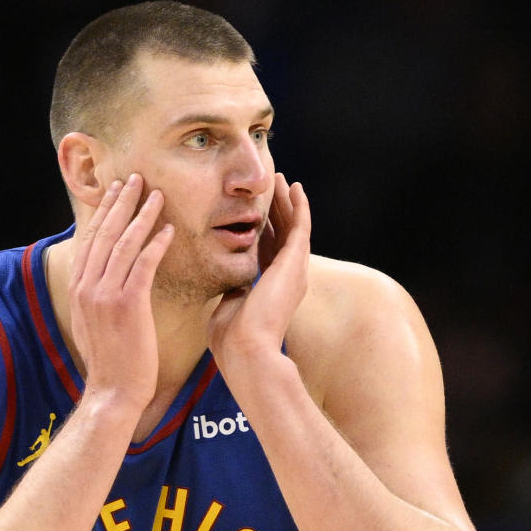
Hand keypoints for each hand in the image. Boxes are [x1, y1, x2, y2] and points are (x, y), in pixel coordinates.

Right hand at [69, 174, 173, 414]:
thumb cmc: (110, 363)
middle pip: (104, 234)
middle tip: (135, 179)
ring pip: (123, 244)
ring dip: (141, 215)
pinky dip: (155, 244)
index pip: (91, 240)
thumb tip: (100, 279)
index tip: (116, 192)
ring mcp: (105, 296)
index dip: (104, 212)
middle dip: (120, 203)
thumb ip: (94, 297)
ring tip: (155, 194)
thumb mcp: (91, 325)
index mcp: (78, 290)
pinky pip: (143, 265)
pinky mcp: (128, 305)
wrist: (113, 392)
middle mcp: (87, 288)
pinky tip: (167, 230)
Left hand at [207, 173, 310, 372]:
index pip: (268, 255)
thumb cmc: (232, 340)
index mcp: (270, 291)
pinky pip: (301, 227)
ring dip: (289, 203)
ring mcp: (293, 270)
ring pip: (294, 228)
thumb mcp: (230, 309)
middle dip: (279, 212)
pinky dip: (300, 207)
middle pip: (283, 237)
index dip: (264, 233)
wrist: (245, 349)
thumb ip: (235, 293)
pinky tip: (295, 188)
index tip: (257, 215)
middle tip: (274, 188)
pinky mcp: (295, 262)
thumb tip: (233, 286)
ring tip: (284, 181)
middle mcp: (287, 279)